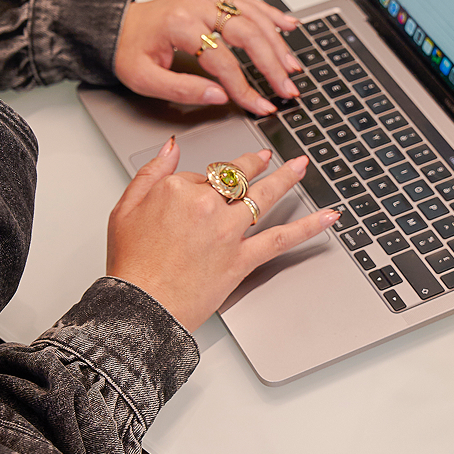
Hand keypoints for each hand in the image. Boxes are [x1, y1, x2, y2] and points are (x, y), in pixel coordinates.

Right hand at [106, 138, 339, 331]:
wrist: (141, 306)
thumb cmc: (131, 264)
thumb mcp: (124, 207)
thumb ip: (151, 171)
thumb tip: (171, 147)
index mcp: (177, 189)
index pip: (202, 176)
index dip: (203, 184)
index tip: (204, 191)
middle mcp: (207, 206)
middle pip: (237, 178)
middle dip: (254, 164)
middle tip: (267, 157)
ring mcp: (228, 231)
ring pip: (264, 197)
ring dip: (287, 178)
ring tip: (300, 166)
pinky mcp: (243, 258)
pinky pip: (282, 238)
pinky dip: (309, 227)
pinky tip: (328, 216)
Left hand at [114, 0, 302, 115]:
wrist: (116, 28)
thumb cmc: (129, 52)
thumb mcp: (145, 79)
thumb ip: (183, 89)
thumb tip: (219, 97)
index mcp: (180, 25)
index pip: (222, 60)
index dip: (244, 87)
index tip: (260, 106)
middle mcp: (196, 7)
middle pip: (246, 33)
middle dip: (271, 64)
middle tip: (287, 88)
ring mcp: (206, 1)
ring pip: (252, 16)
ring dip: (277, 42)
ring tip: (292, 66)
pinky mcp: (212, 1)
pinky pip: (247, 3)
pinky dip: (271, 15)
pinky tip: (288, 26)